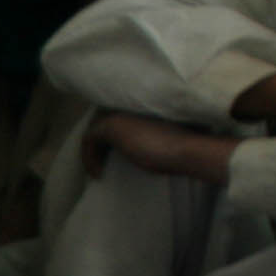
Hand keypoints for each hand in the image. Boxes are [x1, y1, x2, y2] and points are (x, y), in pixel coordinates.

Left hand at [81, 110, 237, 184]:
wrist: (187, 148)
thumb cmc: (183, 146)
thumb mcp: (162, 136)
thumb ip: (145, 133)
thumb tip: (132, 146)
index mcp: (142, 102)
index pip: (117, 113)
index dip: (112, 134)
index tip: (112, 156)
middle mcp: (126, 102)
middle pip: (101, 121)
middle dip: (99, 143)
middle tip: (103, 163)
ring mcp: (117, 111)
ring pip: (94, 131)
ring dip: (93, 152)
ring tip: (100, 170)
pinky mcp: (109, 125)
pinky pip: (88, 141)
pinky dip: (89, 158)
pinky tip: (99, 174)